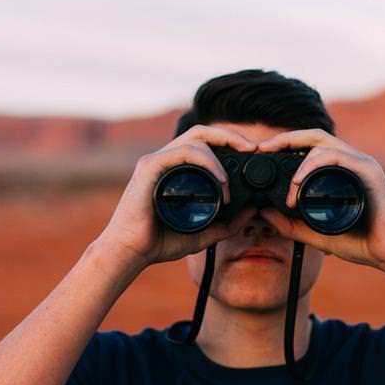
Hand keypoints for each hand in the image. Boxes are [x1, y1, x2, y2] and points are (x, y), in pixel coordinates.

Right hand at [94, 125, 257, 271]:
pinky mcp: (149, 166)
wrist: (131, 252)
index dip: (230, 142)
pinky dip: (206, 162)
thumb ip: (228, 224)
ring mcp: (157, 160)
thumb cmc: (159, 242)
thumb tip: (253, 210)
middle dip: (231, 135)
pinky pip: (183, 152)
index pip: (206, 142)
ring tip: (229, 184)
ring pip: (196, 139)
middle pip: (203, 131)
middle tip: (253, 147)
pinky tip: (219, 180)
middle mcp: (167, 159)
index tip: (253, 153)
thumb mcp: (204, 233)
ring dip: (220, 157)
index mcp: (177, 169)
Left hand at [258, 129, 384, 276]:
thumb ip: (291, 225)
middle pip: (313, 136)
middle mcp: (351, 161)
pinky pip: (336, 157)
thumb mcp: (316, 234)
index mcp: (340, 170)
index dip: (285, 144)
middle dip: (285, 138)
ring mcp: (361, 163)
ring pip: (322, 143)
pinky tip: (300, 182)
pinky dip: (313, 165)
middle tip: (263, 148)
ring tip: (288, 187)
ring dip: (298, 160)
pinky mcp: (368, 170)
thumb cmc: (362, 243)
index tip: (262, 153)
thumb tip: (264, 213)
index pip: (309, 146)